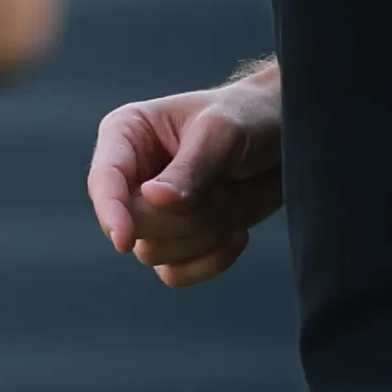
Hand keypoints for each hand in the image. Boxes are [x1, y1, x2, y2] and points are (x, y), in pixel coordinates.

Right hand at [87, 64, 284, 286]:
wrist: (288, 139)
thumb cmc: (249, 117)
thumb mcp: (221, 134)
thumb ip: (188, 170)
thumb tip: (152, 199)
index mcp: (126, 134)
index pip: (104, 180)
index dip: (110, 211)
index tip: (124, 240)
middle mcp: (131, 175)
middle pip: (131, 224)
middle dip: (183, 217)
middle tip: (221, 187)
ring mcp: (151, 212)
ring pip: (154, 253)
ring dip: (203, 233)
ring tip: (230, 198)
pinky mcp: (176, 240)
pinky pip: (175, 274)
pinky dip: (209, 261)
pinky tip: (237, 232)